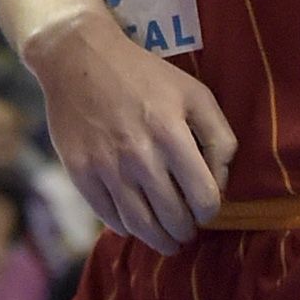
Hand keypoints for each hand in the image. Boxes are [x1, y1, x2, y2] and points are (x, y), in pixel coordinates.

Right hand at [25, 1, 235, 250]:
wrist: (79, 59)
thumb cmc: (144, 76)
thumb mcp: (195, 94)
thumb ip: (219, 137)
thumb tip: (220, 180)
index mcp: (171, 135)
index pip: (203, 198)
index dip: (210, 211)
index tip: (205, 209)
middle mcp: (139, 156)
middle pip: (173, 217)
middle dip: (185, 230)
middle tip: (186, 229)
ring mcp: (106, 167)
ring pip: (140, 225)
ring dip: (159, 240)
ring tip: (167, 241)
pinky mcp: (80, 172)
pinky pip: (107, 216)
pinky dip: (125, 228)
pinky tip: (134, 225)